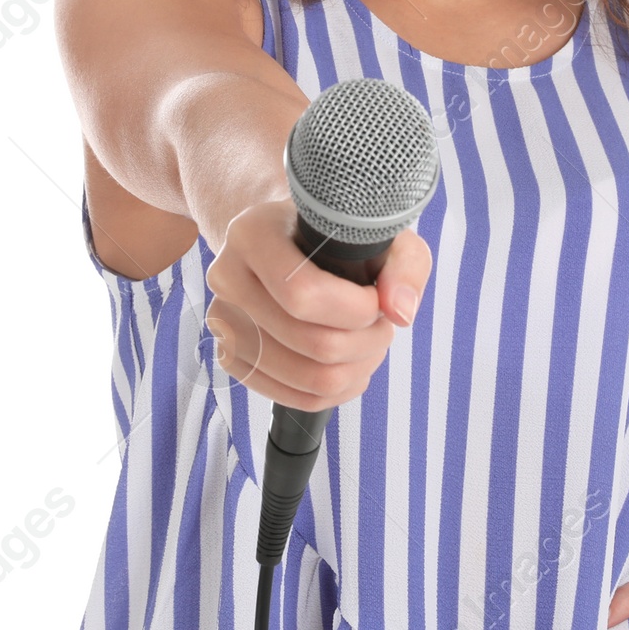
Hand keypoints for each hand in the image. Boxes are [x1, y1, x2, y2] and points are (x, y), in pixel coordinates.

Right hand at [204, 195, 430, 412]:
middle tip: (381, 324)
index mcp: (252, 234)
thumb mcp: (376, 231)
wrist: (289, 241)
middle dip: (365, 342)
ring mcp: (224, 321)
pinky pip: (294, 398)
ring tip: (369, 342)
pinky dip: (336, 391)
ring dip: (356, 369)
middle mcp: (227, 277)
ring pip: (307, 378)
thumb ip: (404, 264)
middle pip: (310, 342)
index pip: (303, 294)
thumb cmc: (333, 236)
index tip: (377, 301)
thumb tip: (400, 312)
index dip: (356, 310)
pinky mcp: (232, 356)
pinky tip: (350, 364)